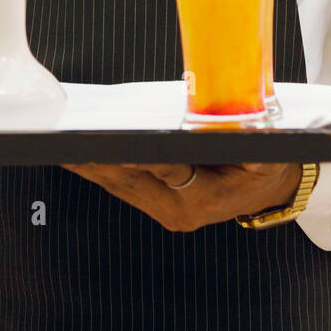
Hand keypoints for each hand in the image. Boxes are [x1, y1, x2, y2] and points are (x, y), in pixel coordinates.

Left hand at [60, 160, 302, 231]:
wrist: (269, 187)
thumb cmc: (266, 164)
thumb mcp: (266, 150)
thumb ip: (249, 140)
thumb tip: (236, 120)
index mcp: (204, 198)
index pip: (167, 171)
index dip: (144, 158)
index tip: (119, 145)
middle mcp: (179, 210)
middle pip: (131, 179)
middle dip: (98, 158)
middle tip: (70, 139)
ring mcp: (165, 210)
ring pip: (119, 184)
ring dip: (91, 163)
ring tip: (62, 140)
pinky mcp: (155, 204)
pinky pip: (121, 185)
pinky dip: (100, 166)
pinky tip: (79, 149)